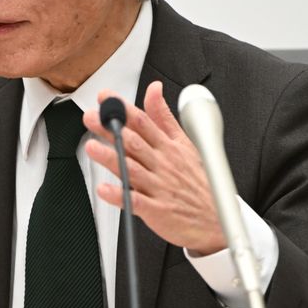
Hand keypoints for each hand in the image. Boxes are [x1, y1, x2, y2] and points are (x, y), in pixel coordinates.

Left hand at [83, 81, 224, 255]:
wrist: (216, 219)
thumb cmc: (197, 181)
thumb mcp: (185, 142)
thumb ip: (164, 116)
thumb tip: (153, 89)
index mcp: (168, 147)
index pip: (143, 123)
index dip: (123, 109)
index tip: (105, 97)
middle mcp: (162, 164)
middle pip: (134, 142)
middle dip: (112, 129)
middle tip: (92, 118)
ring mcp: (159, 187)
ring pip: (132, 169)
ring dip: (111, 158)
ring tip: (92, 148)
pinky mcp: (157, 211)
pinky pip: (136, 202)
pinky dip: (120, 195)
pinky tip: (104, 189)